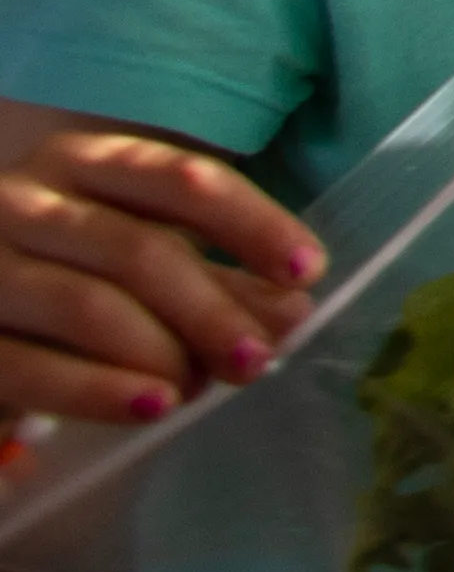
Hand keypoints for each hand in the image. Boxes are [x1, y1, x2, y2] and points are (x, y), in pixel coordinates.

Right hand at [0, 102, 317, 429]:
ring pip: (88, 307)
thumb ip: (216, 280)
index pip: (183, 181)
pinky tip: (150, 408)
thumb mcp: (142, 257)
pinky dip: (97, 392)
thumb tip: (293, 312)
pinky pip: (29, 368)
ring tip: (198, 388)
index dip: (252, 224)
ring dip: (161, 352)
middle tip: (255, 359)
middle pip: (140, 251)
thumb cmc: (69, 271)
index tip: (307, 272)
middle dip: (211, 310)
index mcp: (86, 163)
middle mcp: (28, 201)